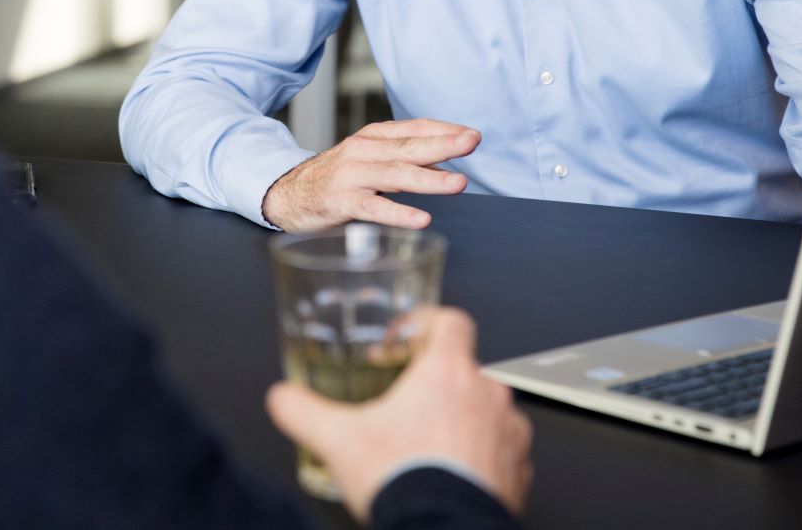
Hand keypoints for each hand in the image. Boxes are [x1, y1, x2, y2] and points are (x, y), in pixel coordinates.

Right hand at [261, 119, 477, 231]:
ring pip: (395, 175)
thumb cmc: (336, 179)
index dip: (443, 130)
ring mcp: (351, 176)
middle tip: (471, 142)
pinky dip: (398, 213)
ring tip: (457, 183)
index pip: (413, 128)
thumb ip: (404, 162)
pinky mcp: (340, 202)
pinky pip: (373, 208)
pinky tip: (421, 219)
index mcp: (372, 138)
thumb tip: (445, 167)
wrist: (286, 194)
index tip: (471, 134)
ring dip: (429, 179)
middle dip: (443, 145)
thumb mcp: (369, 162)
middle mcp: (362, 151)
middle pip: (408, 147)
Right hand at [266, 307, 532, 521]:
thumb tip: (283, 398)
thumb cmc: (403, 480)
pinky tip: (452, 474)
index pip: (450, 320)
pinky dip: (481, 457)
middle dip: (436, 383)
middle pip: (465, 368)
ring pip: (487, 410)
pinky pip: (503, 451)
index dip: (426, 322)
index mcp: (447, 371)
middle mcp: (486, 393)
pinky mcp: (519, 470)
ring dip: (463, 420)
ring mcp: (509, 432)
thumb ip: (302, 410)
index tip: (406, 338)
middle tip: (406, 404)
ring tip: (429, 446)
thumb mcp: (336, 440)